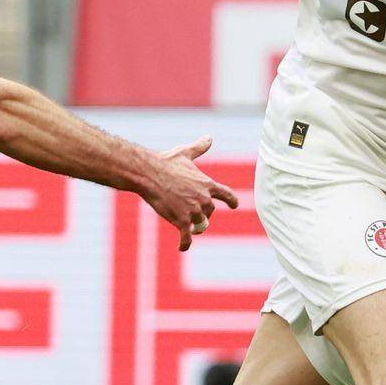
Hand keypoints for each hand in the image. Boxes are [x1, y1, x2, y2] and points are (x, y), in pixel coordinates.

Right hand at [138, 136, 240, 251]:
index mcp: (207, 184)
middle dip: (202, 213)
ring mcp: (193, 211)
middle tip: (189, 210)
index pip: (226, 194)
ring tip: (185, 226)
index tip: (235, 205)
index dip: (232, 200)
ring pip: (200, 224)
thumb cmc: (166, 162)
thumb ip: (199, 147)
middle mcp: (204, 199)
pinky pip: (187, 237)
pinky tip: (182, 247)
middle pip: (209, 212)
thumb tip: (209, 137)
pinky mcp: (182, 221)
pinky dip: (185, 244)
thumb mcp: (185, 153)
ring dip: (193, 226)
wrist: (150, 175)